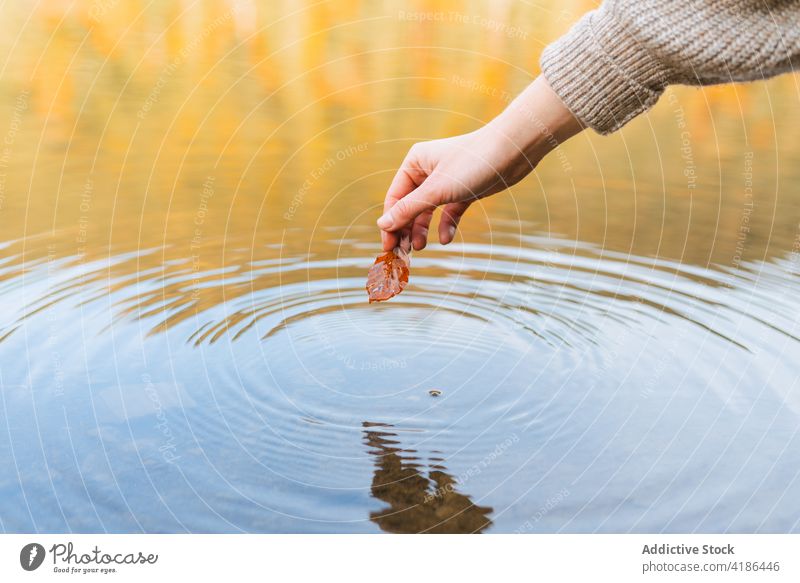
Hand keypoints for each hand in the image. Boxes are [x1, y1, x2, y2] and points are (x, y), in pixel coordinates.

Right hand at [378, 75, 583, 250]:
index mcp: (415, 163)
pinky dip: (446, 225)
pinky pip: (449, 212)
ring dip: (422, 229)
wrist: (514, 151)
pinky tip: (446, 239)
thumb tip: (383, 224)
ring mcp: (447, 181)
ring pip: (427, 211)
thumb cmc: (474, 163)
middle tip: (403, 254)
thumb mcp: (438, 190)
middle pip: (409, 206)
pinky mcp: (464, 190)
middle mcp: (428, 171)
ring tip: (421, 247)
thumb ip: (410, 209)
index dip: (390, 223)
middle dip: (406, 229)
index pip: (395, 198)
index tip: (389, 247)